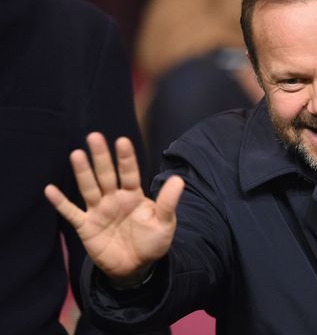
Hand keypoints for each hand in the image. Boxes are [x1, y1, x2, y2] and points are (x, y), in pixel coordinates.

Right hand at [45, 132, 183, 285]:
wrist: (136, 268)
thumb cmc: (152, 242)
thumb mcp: (164, 223)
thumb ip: (168, 202)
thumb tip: (179, 180)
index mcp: (134, 195)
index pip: (130, 173)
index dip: (126, 158)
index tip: (122, 141)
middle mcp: (114, 199)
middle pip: (106, 175)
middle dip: (101, 157)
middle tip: (94, 136)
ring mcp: (99, 211)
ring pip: (89, 188)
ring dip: (83, 173)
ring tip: (77, 154)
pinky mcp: (86, 226)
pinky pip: (71, 213)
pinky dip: (60, 203)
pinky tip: (50, 189)